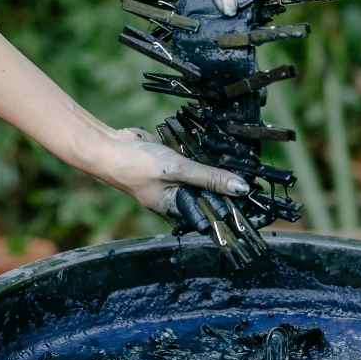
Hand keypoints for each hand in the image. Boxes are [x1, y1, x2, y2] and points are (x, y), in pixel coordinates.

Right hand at [91, 127, 249, 219]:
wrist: (106, 147)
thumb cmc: (134, 165)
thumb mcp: (176, 170)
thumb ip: (208, 177)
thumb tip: (240, 188)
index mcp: (174, 208)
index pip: (210, 212)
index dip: (231, 205)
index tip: (254, 197)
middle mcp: (173, 197)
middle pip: (208, 194)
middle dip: (225, 185)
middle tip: (250, 176)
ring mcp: (170, 180)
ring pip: (200, 177)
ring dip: (213, 169)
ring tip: (236, 162)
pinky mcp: (167, 164)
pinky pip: (189, 162)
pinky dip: (199, 156)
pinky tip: (211, 149)